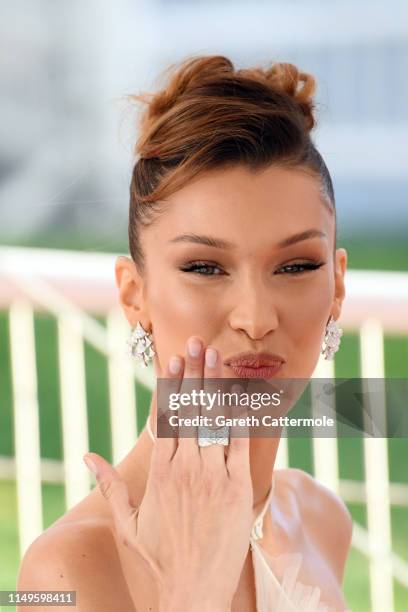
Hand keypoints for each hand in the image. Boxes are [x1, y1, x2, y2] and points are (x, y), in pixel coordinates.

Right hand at [83, 336, 252, 610]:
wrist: (191, 596)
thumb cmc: (156, 563)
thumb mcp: (126, 525)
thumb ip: (110, 486)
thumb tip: (88, 456)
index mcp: (159, 473)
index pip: (166, 418)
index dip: (170, 386)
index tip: (173, 360)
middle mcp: (185, 468)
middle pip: (190, 411)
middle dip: (194, 373)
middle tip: (198, 343)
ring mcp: (213, 477)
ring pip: (214, 421)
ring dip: (215, 386)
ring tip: (217, 357)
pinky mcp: (237, 490)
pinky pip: (240, 446)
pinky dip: (242, 419)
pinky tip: (242, 395)